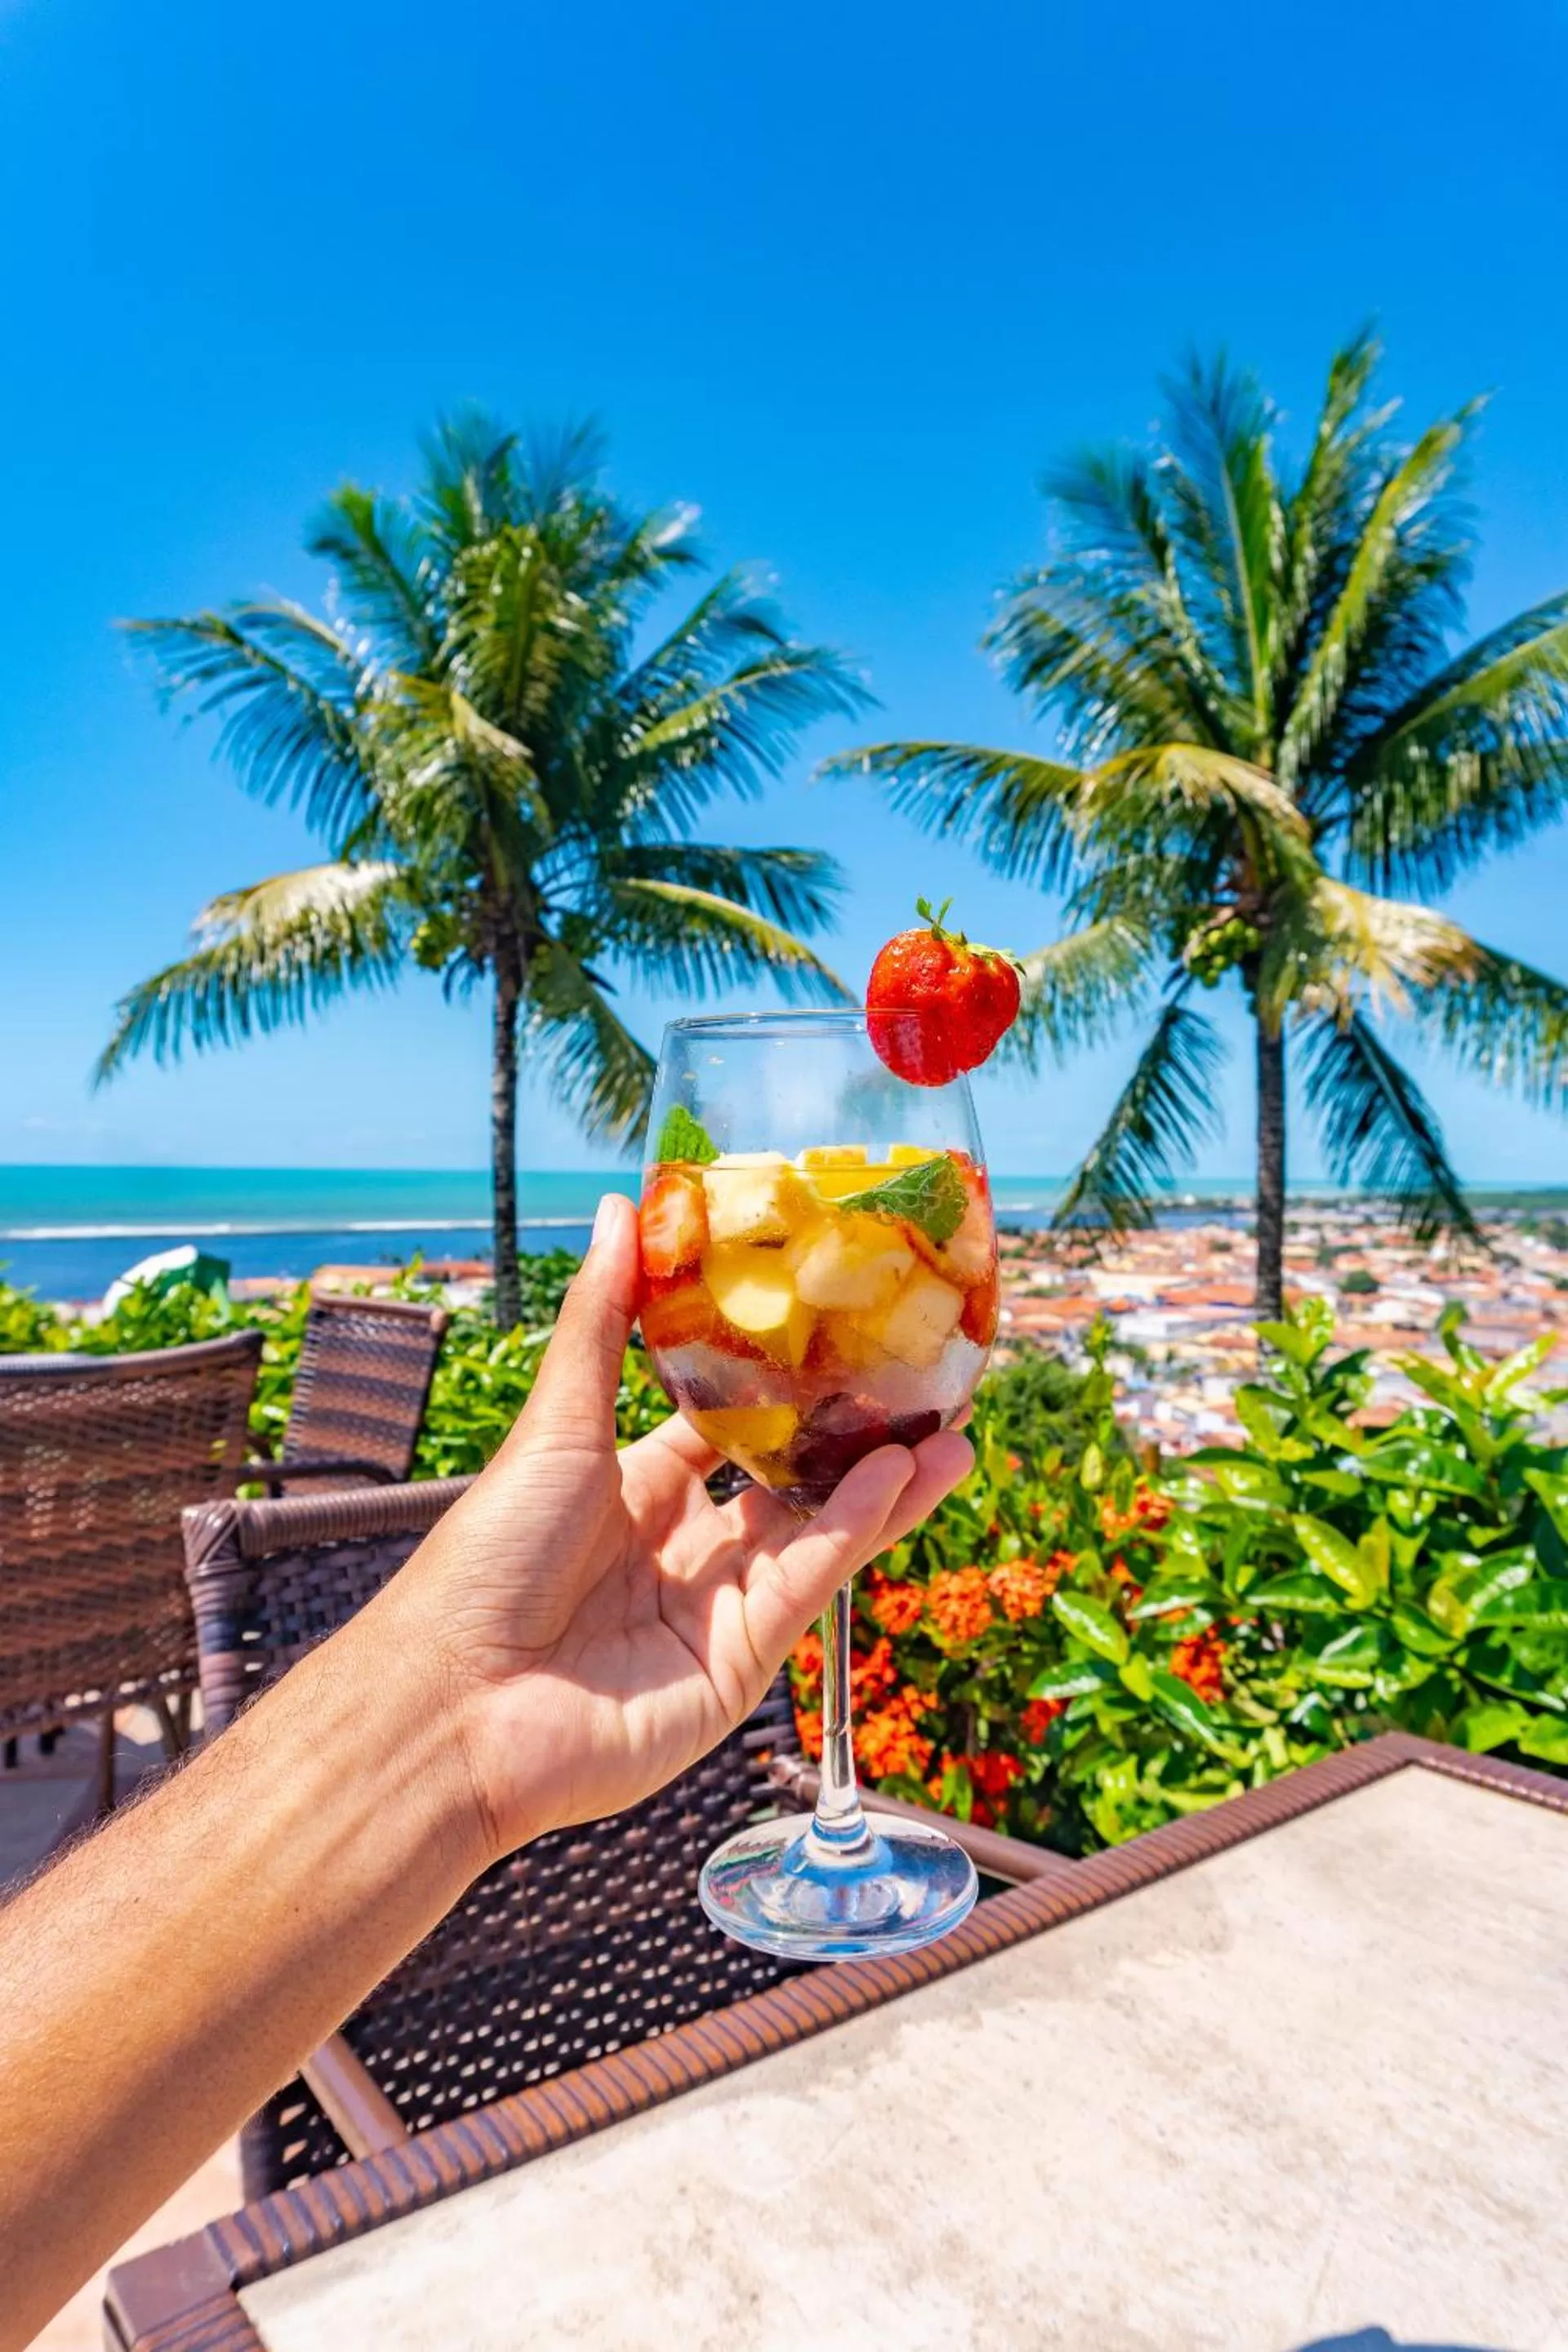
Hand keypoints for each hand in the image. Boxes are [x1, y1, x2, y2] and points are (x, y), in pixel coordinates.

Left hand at [391, 1193, 972, 1860]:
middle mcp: (676, 1551)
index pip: (723, 1429)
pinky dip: (852, 1533)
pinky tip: (898, 1479)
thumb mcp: (557, 1424)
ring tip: (955, 1434)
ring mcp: (709, 1613)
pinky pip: (803, 1587)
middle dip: (856, 1444)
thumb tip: (620, 1206)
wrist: (455, 1705)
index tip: (844, 1334)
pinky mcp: (734, 1669)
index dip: (783, 1388)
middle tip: (925, 1390)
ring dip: (885, 1488)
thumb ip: (602, 1319)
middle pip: (786, 1485)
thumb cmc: (485, 1560)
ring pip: (813, 1535)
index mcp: (627, 1492)